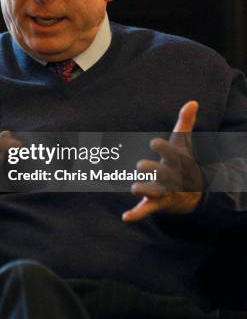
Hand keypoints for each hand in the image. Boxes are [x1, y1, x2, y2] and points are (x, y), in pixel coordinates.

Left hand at [122, 100, 202, 222]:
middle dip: (152, 170)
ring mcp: (164, 192)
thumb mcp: (184, 143)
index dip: (163, 148)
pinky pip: (146, 210)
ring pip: (154, 192)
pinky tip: (126, 217)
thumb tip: (192, 101)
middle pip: (162, 174)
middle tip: (140, 165)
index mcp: (178, 162)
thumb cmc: (182, 161)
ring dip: (144, 190)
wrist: (193, 192)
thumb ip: (185, 122)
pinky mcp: (156, 203)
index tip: (153, 142)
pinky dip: (137, 214)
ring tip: (135, 188)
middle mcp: (171, 178)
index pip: (171, 155)